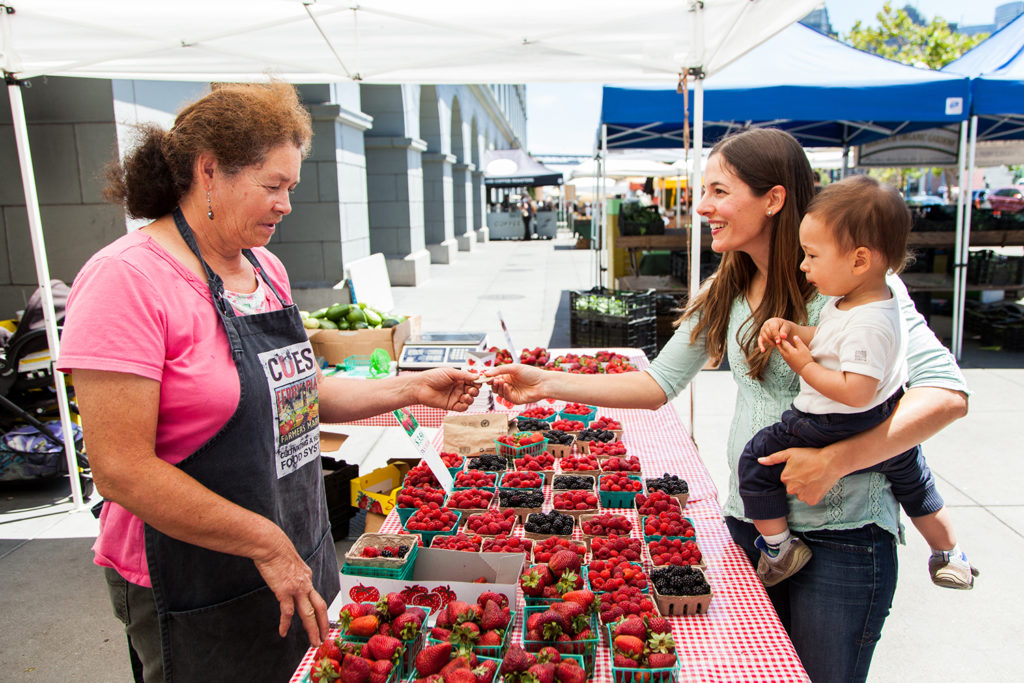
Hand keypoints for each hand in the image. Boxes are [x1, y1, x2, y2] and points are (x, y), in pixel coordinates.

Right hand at [253, 530, 328, 645]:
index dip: (320, 611)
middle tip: (325, 637)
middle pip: (319, 608)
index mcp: (307, 576)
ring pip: (309, 614)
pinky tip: (283, 632)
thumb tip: (289, 576)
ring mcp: (297, 588)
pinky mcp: (284, 591)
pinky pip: (287, 612)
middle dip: (324, 624)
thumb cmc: (277, 550)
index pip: (316, 597)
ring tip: (314, 642)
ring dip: (313, 629)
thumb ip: (292, 573)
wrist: (271, 545)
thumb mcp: (291, 562)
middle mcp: (306, 583)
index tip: (321, 621)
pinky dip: (285, 624)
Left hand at [412, 367, 479, 411]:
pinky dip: (465, 406)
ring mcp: (455, 397)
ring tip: (465, 396)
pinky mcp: (451, 405)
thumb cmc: (433, 377)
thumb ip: (464, 375)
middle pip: (473, 391)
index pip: (473, 381)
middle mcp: (458, 388)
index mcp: (459, 379)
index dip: (477, 381)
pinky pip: (462, 408)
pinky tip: (462, 402)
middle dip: (475, 390)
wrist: (421, 387)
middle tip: (471, 389)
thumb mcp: (450, 372)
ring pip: (469, 400)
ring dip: (471, 398)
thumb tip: (477, 376)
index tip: (480, 381)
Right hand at [484, 364, 546, 403]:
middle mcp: (509, 385)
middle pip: (495, 386)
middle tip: (493, 379)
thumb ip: (500, 369)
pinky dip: (505, 391)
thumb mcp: (514, 368)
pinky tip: (507, 386)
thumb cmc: (531, 373)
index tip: (485, 376)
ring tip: (501, 381)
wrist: (543, 383)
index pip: (495, 378)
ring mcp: (512, 392)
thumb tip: (487, 372)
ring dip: (498, 387)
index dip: (490, 378)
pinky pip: (506, 397)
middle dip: (493, 383)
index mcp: (508, 376)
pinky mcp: (515, 400)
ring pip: (499, 392)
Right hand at [758, 317, 793, 352]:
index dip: (776, 335)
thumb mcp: (787, 327)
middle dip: (774, 340)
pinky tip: (763, 350)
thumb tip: (783, 336)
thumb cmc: (785, 327)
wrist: (782, 328)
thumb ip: (785, 331)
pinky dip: (761, 346)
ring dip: (771, 343)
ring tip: (777, 345)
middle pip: (768, 334)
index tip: (779, 342)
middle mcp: (765, 325)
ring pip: (765, 338)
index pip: (772, 329)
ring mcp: (762, 330)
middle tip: (780, 344)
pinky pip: (760, 341)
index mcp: (772, 321)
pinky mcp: (761, 336)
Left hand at [758, 446, 838, 504]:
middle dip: (799, 482)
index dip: (795, 473)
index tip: (803, 467)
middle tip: (809, 473)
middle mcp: (791, 489)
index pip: (787, 479)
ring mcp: (802, 496)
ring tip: (814, 478)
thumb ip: (773, 458)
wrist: (831, 462)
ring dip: (806, 488)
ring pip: (801, 494)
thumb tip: (759, 461)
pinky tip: (818, 484)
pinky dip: (813, 494)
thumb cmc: (811, 455)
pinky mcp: (812, 501)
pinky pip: (810, 499)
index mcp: (785, 478)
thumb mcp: (790, 453)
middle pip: (793, 488)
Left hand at [775, 335, 812, 374]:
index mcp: (789, 351)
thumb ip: (798, 342)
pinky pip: (783, 356)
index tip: (780, 334)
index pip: (784, 343)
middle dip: (778, 343)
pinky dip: (782, 352)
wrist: (806, 370)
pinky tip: (784, 352)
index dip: (782, 338)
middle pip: (780, 348)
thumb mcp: (803, 348)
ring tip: (779, 344)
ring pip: (781, 352)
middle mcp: (786, 355)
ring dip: (779, 348)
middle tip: (776, 338)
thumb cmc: (806, 359)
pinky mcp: (788, 363)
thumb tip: (794, 336)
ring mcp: (787, 360)